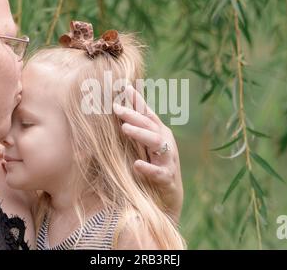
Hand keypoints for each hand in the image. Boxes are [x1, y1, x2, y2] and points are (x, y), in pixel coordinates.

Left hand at [113, 85, 182, 223]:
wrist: (169, 197)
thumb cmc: (155, 166)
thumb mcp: (147, 146)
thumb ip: (138, 128)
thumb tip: (121, 108)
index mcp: (160, 133)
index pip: (148, 114)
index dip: (138, 101)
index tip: (125, 88)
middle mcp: (166, 143)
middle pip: (150, 125)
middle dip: (134, 115)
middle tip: (117, 108)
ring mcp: (168, 160)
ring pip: (157, 143)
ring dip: (141, 134)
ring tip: (124, 129)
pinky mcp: (167, 178)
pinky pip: (159, 172)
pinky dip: (148, 169)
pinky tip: (136, 165)